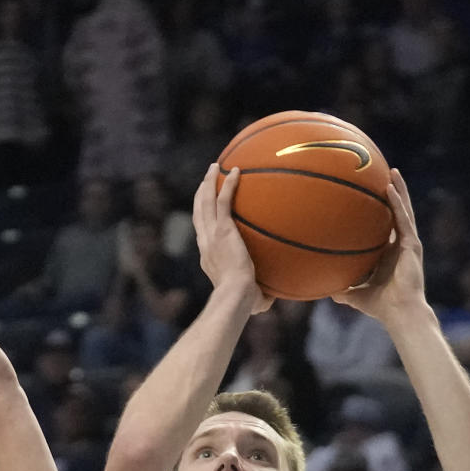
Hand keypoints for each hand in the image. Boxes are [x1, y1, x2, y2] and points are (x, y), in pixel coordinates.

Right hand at [194, 163, 271, 315]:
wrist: (235, 296)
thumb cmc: (243, 303)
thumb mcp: (249, 299)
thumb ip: (257, 296)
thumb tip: (270, 300)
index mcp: (208, 257)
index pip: (202, 233)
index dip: (202, 218)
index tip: (207, 208)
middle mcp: (206, 243)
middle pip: (199, 212)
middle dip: (201, 194)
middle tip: (206, 179)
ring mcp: (212, 235)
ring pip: (205, 202)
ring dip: (209, 183)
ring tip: (214, 168)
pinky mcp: (222, 230)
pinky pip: (223, 201)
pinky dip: (227, 185)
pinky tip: (235, 171)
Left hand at [331, 169, 425, 324]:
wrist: (399, 313)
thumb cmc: (381, 307)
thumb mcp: (356, 296)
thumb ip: (343, 292)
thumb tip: (327, 292)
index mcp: (390, 253)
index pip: (386, 227)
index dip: (382, 211)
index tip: (372, 196)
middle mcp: (401, 245)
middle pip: (397, 213)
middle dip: (393, 193)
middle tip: (385, 173)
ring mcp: (408, 243)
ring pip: (404, 210)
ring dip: (399, 190)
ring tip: (392, 171)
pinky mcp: (412, 245)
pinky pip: (403, 220)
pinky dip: (398, 203)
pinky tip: (391, 188)